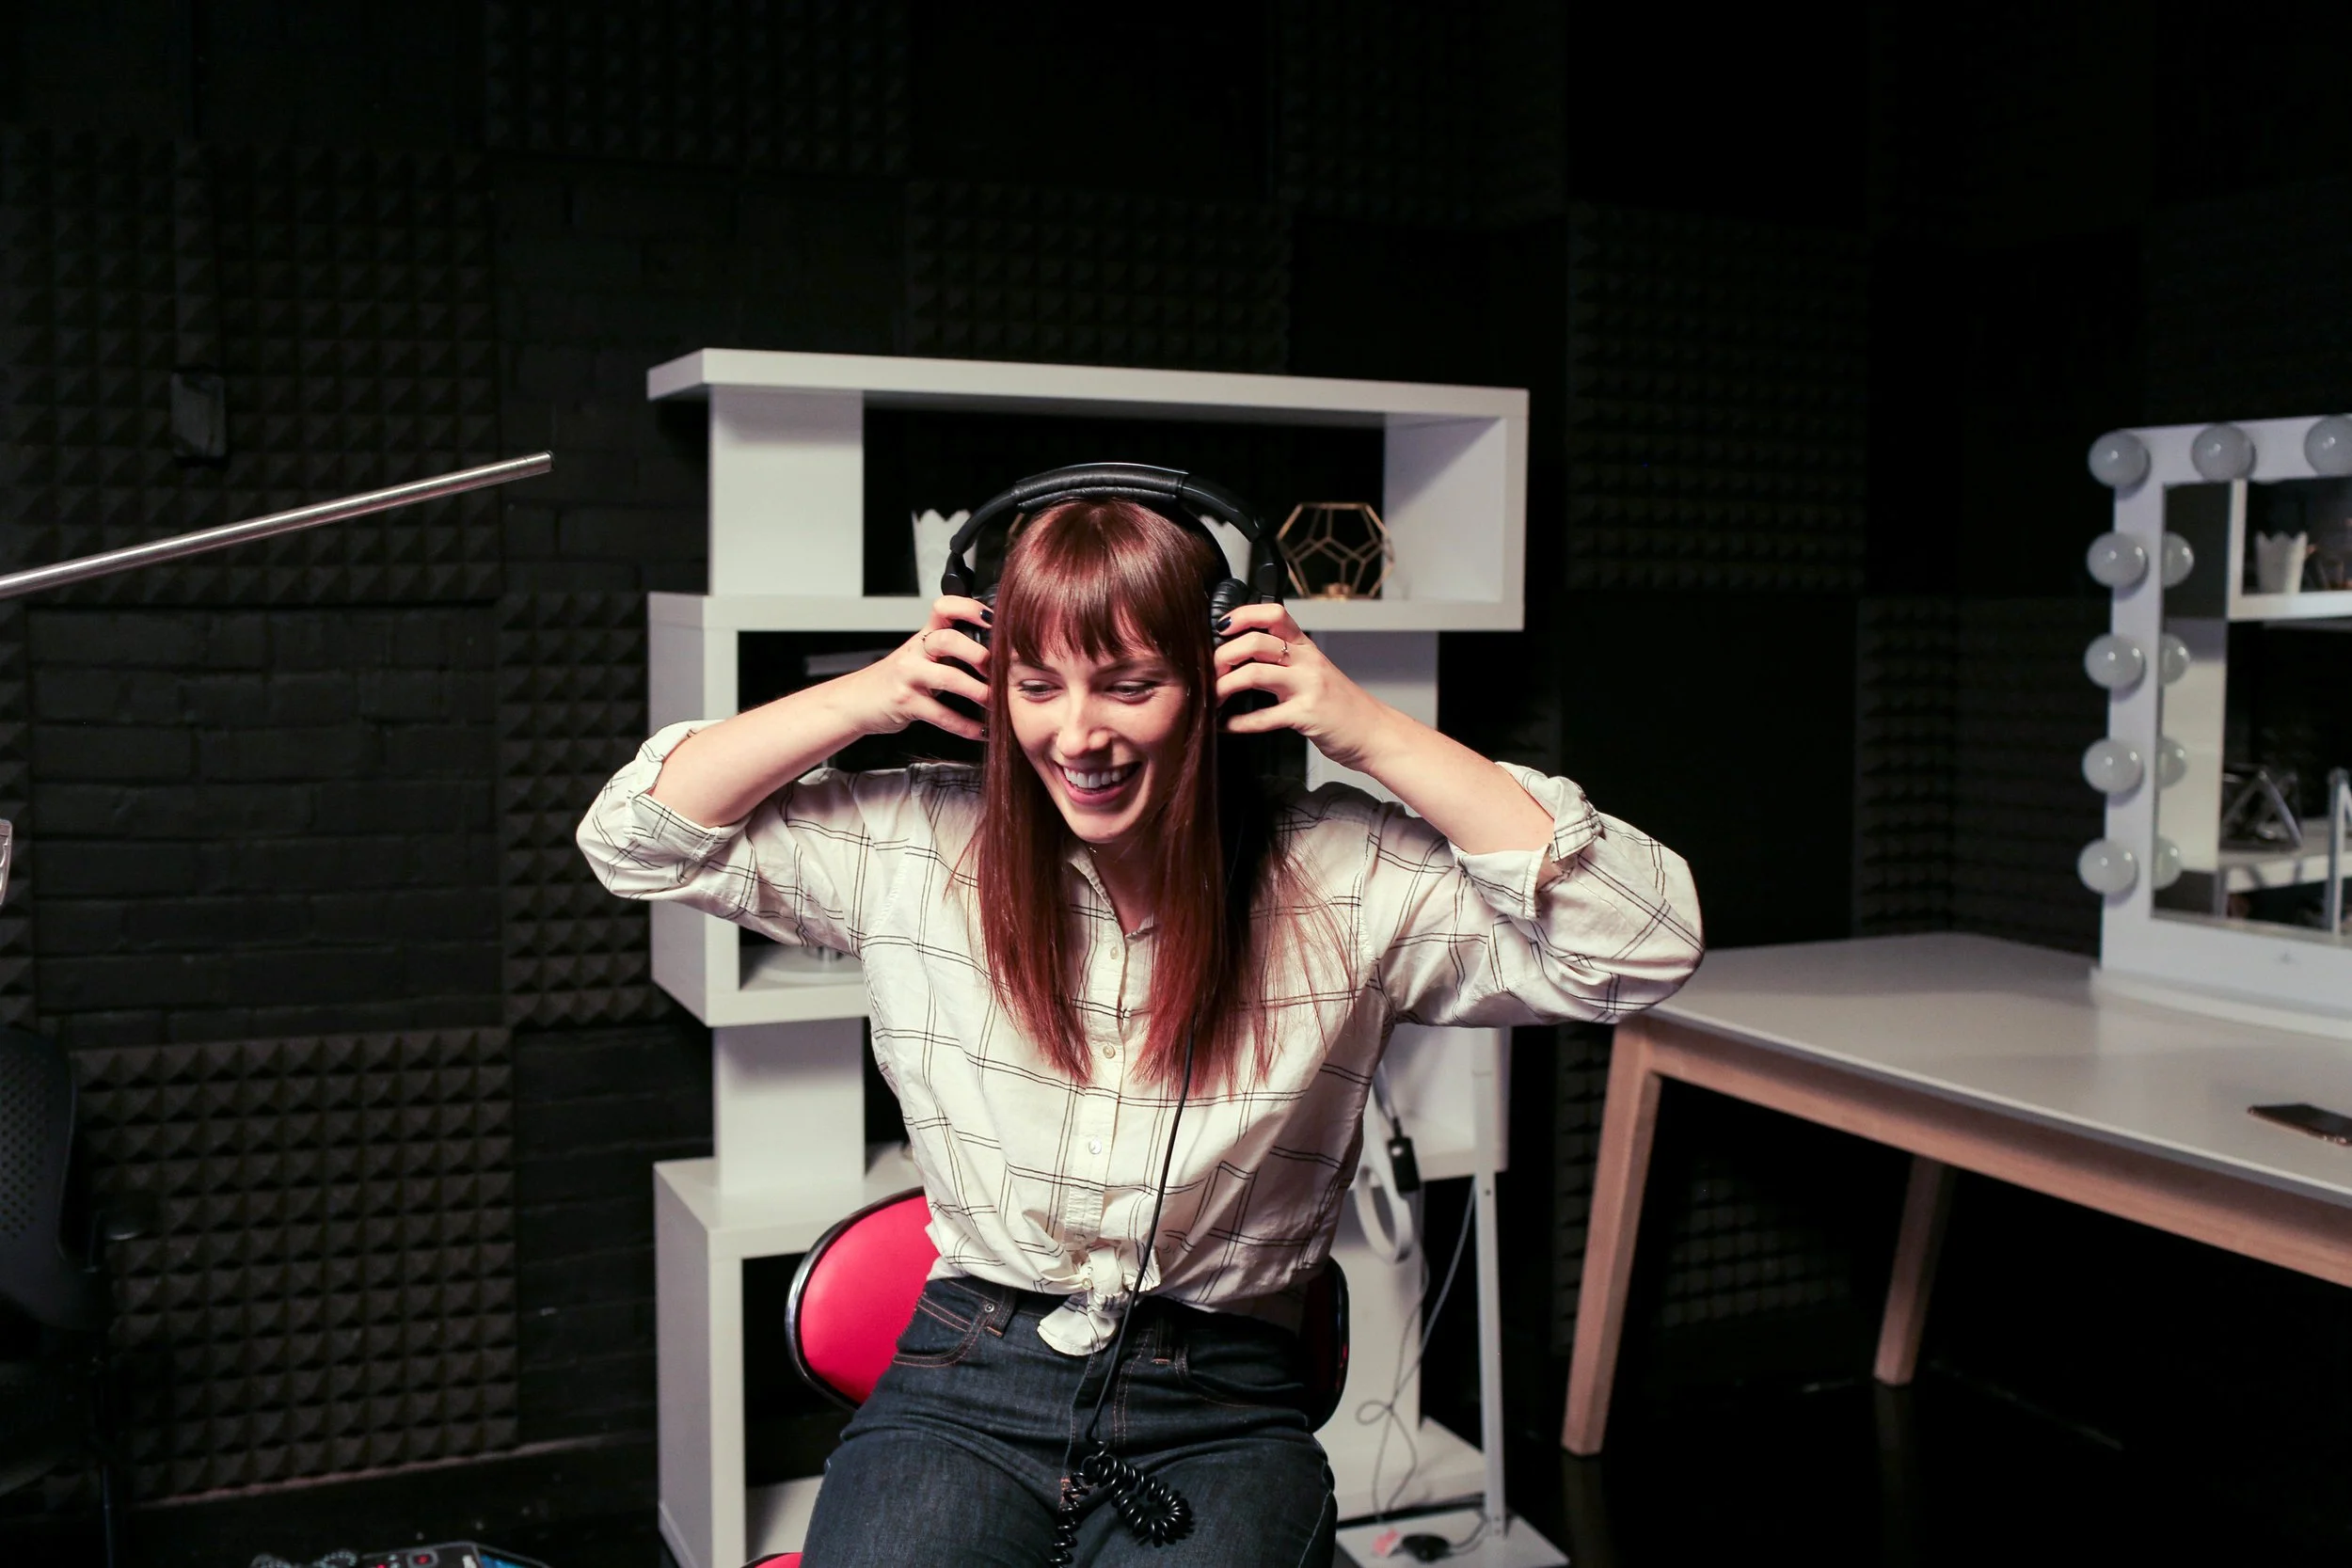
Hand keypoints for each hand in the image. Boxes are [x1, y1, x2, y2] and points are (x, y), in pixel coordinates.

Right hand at [841, 596, 990, 741]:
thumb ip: (952, 650)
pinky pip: (941, 716)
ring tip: (997, 703)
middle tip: (999, 670)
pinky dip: (965, 726)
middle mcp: (916, 651)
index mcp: (924, 635)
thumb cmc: (898, 679)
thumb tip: (998, 653)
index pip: (944, 607)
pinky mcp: (905, 702)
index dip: (969, 608)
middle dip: (979, 654)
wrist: (856, 700)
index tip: (994, 619)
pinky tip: (981, 730)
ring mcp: (909, 676)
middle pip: (949, 639)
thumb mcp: (922, 656)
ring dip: (979, 692)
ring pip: (948, 677)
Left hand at [1214, 604, 1391, 769]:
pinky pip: (1264, 717)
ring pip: (1255, 673)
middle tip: (1210, 671)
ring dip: (1224, 686)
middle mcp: (1307, 662)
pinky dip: (1239, 722)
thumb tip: (1243, 658)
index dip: (1243, 614)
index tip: (1221, 626)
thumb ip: (1286, 662)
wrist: (1375, 733)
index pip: (1274, 614)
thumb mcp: (1315, 673)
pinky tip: (1227, 724)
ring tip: (1213, 697)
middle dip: (1223, 655)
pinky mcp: (1306, 715)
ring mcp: (1307, 687)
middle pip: (1255, 642)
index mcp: (1306, 648)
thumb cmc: (1342, 706)